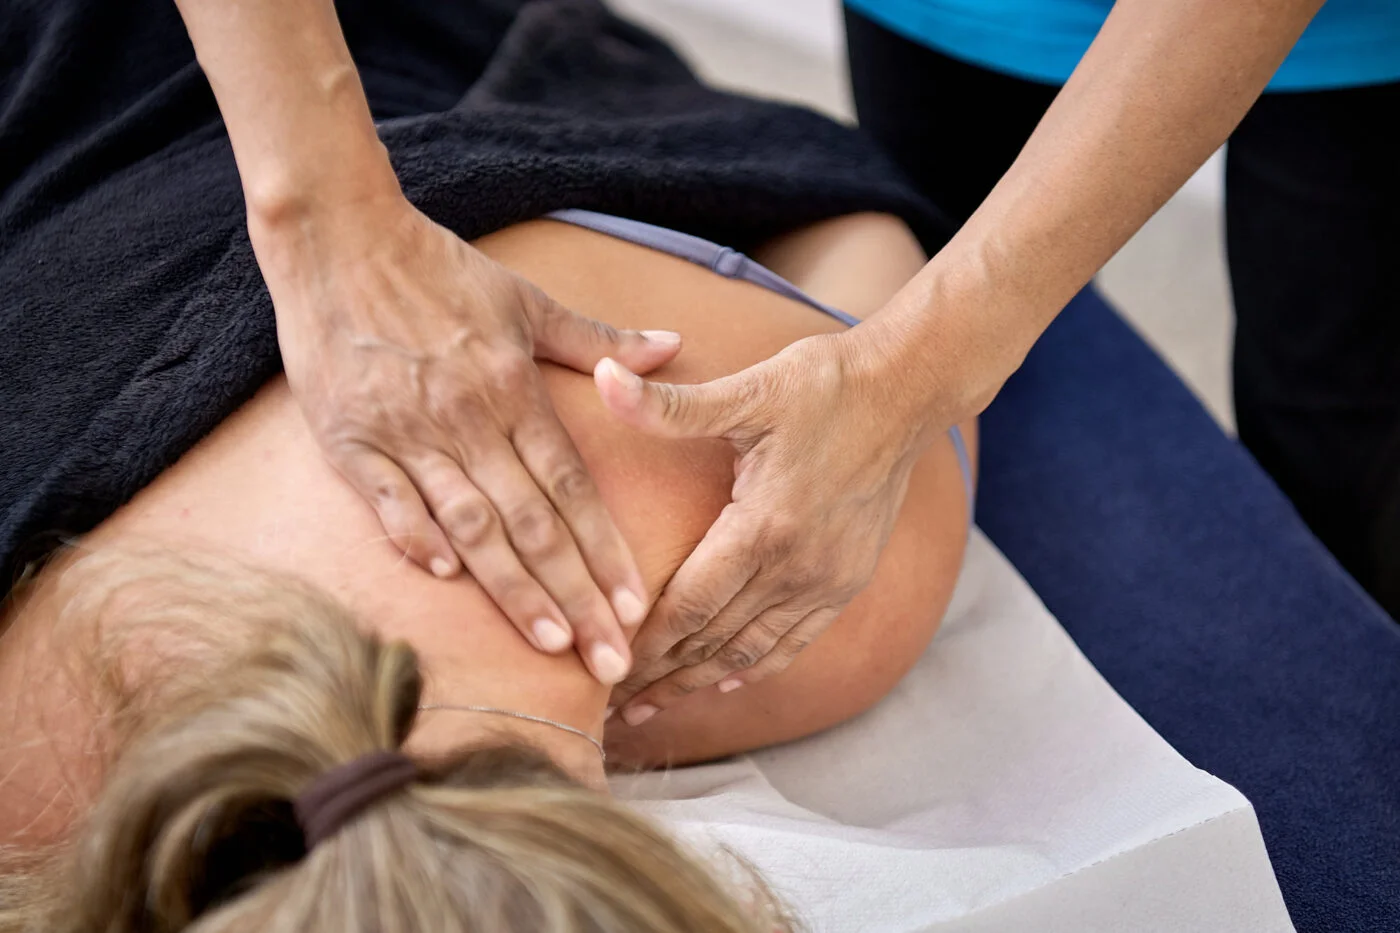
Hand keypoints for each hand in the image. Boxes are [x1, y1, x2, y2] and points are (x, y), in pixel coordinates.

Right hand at [250, 192, 680, 683]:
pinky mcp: (348, 437)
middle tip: (610, 661)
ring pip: (468, 524)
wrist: (339, 237)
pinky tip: (449, 581)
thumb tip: (671, 346)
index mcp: (512, 389)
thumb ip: (598, 338)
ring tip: (550, 643)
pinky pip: (387, 499)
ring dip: (510, 587)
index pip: (570, 487)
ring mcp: (405, 431)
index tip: (634, 607)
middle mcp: (466, 417)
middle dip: (574, 596)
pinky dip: (416, 538)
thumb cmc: (438, 270)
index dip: (604, 550)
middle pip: (531, 522)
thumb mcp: (525, 299)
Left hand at [595, 330, 941, 723]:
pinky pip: (796, 640)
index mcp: (763, 527)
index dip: (643, 647)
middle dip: (659, 677)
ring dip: (700, 682)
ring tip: (654, 706)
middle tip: (612, 707)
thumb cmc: (823, 384)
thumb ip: (671, 404)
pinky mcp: (849, 579)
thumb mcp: (749, 388)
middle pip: (712, 641)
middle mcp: (797, 567)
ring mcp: (827, 579)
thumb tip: (603, 376)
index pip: (688, 608)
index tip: (602, 674)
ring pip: (751, 651)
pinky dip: (757, 667)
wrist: (908, 390)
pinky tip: (726, 683)